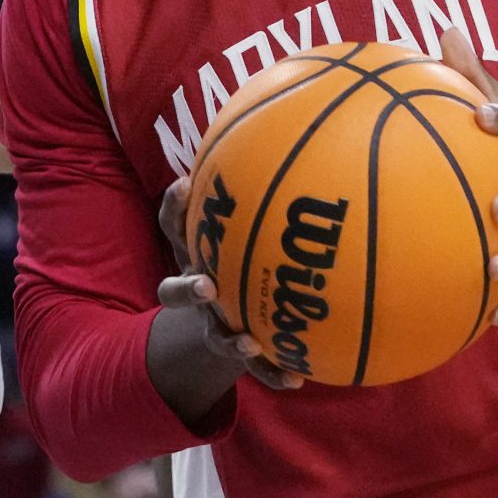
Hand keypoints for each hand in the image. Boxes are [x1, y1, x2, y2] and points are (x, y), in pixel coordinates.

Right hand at [155, 179, 305, 390]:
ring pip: (212, 333)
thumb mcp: (247, 217)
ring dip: (228, 338)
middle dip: (188, 288)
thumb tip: (323, 118)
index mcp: (197, 251)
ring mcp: (215, 322)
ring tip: (249, 342)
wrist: (232, 315)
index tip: (185, 184)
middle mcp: (200, 286)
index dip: (174, 207)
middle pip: (174, 291)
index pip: (174, 226)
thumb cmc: (245, 249)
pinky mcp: (240, 350)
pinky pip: (256, 368)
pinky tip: (299, 379)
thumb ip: (272, 178)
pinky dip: (275, 373)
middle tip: (208, 283)